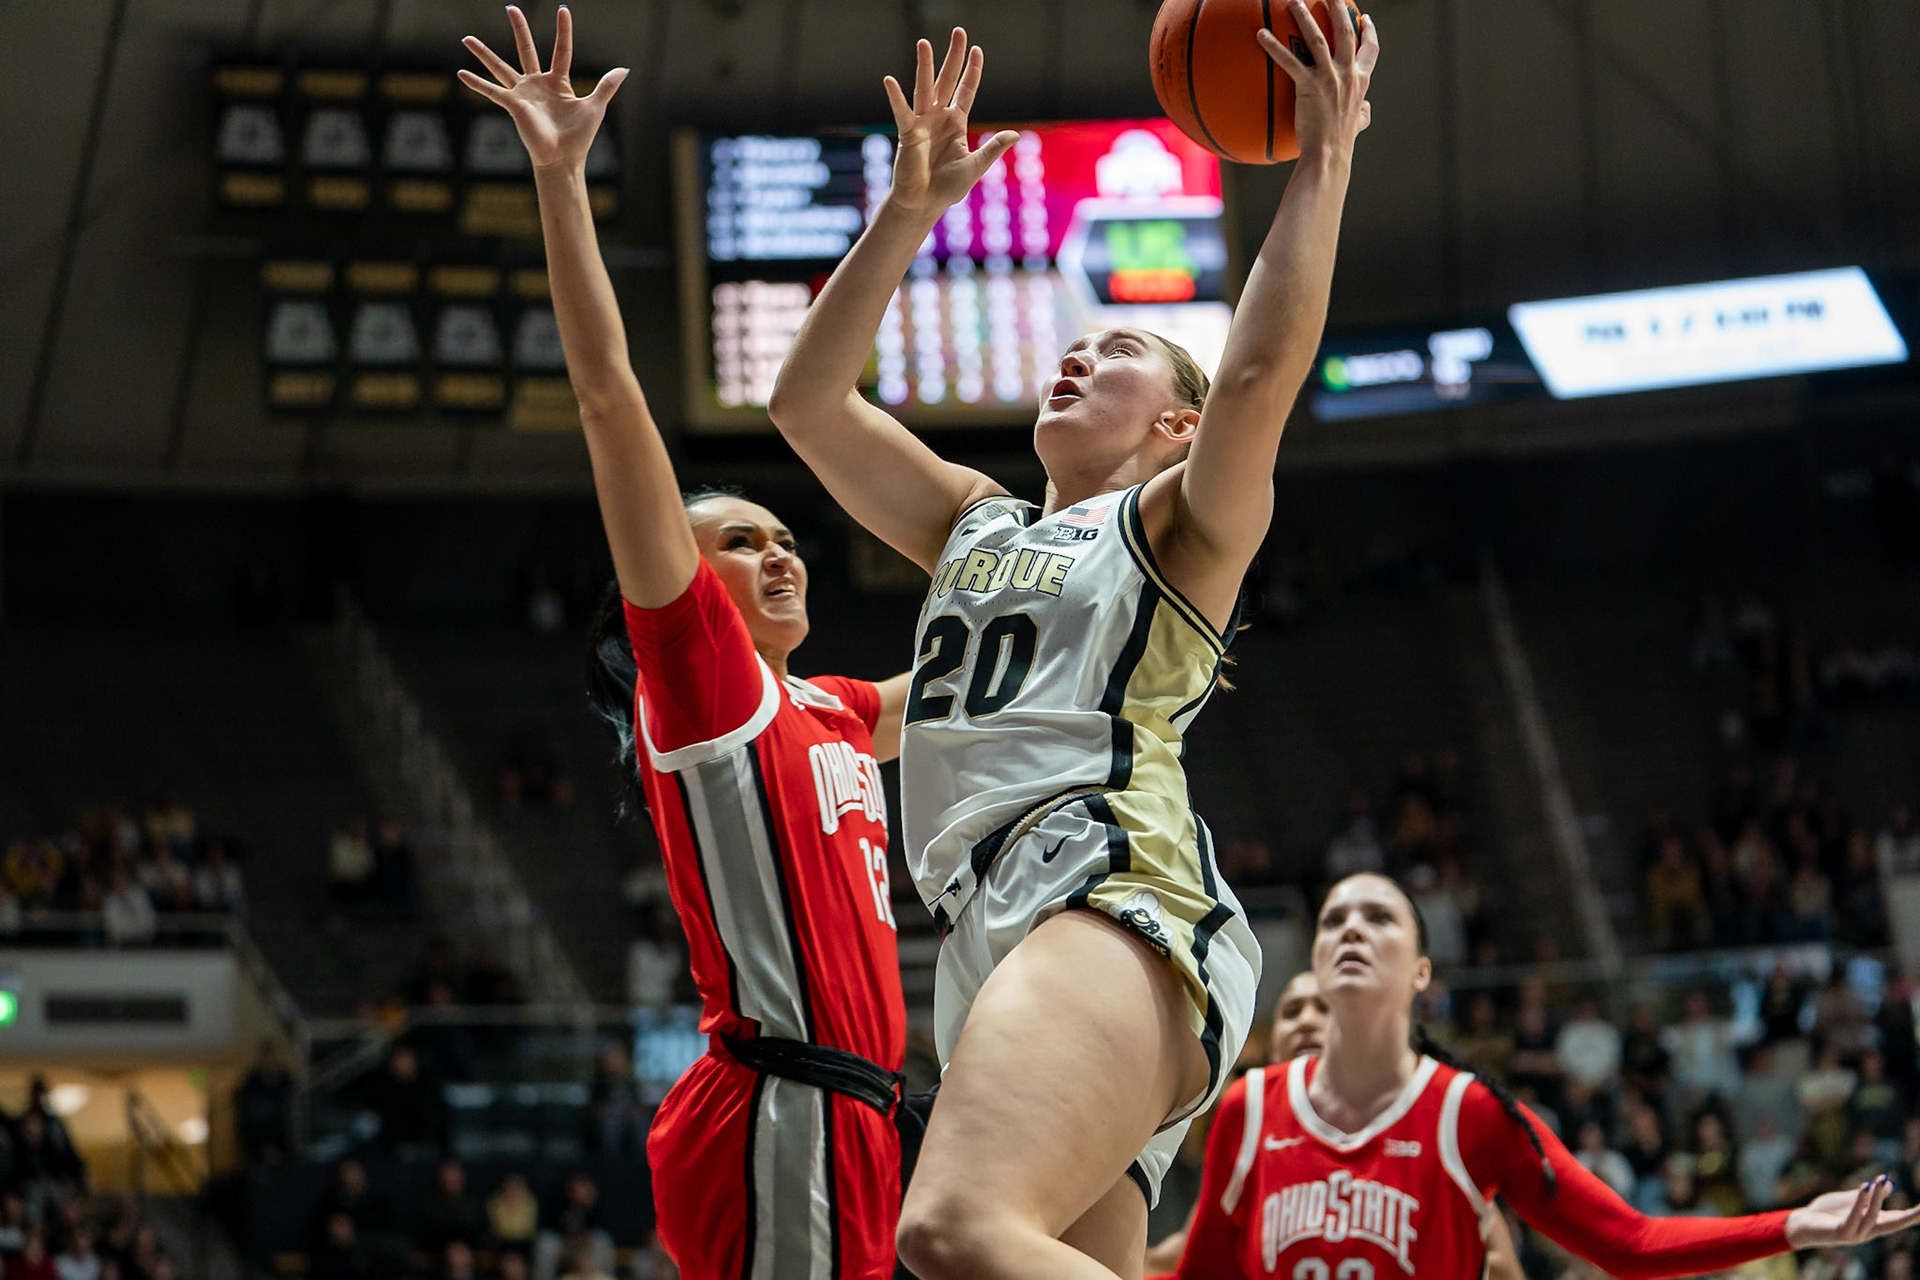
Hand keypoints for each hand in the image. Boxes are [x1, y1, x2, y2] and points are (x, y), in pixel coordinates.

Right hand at [458, 5, 626, 173]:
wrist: (564, 159)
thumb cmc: (579, 137)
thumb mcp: (596, 106)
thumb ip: (607, 86)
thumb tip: (624, 69)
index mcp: (558, 83)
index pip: (561, 50)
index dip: (563, 30)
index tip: (563, 9)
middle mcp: (538, 84)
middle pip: (526, 49)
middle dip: (520, 29)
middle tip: (511, 7)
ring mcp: (523, 94)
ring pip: (500, 67)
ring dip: (484, 53)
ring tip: (466, 38)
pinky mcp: (513, 105)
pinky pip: (492, 91)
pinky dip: (476, 83)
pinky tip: (460, 73)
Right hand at [881, 29, 1018, 216]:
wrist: (924, 204)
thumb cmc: (948, 188)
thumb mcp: (976, 167)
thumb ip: (993, 149)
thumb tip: (1015, 135)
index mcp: (956, 123)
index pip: (966, 90)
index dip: (972, 71)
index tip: (977, 50)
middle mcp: (939, 117)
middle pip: (947, 80)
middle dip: (952, 56)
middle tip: (958, 31)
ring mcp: (922, 123)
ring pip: (925, 88)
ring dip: (925, 66)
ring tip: (924, 43)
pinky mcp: (908, 133)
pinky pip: (902, 112)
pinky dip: (896, 97)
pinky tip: (890, 81)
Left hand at [1258, 0, 1378, 157]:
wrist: (1329, 155)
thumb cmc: (1341, 142)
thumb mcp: (1358, 124)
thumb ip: (1363, 112)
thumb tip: (1365, 109)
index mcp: (1360, 81)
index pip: (1370, 50)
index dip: (1369, 32)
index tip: (1364, 19)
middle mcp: (1347, 74)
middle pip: (1345, 32)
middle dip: (1337, 8)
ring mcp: (1329, 78)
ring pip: (1317, 39)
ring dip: (1305, 17)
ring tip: (1294, 1)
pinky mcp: (1309, 86)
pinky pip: (1289, 61)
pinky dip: (1274, 46)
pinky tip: (1260, 34)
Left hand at [1785, 1176, 1919, 1247]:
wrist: (1801, 1223)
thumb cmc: (1826, 1212)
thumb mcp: (1850, 1199)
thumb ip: (1869, 1194)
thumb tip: (1889, 1183)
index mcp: (1872, 1223)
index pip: (1898, 1219)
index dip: (1913, 1214)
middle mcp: (1868, 1231)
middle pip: (1894, 1224)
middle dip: (1910, 1216)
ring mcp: (1856, 1234)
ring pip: (1873, 1217)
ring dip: (1878, 1197)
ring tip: (1882, 1179)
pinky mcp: (1842, 1233)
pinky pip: (1854, 1216)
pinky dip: (1860, 1201)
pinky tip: (1865, 1186)